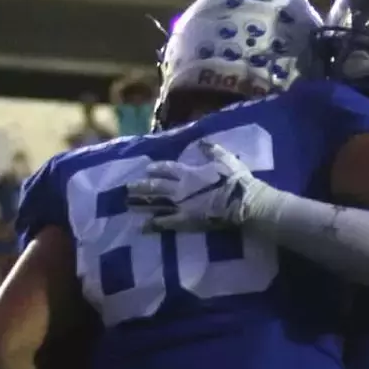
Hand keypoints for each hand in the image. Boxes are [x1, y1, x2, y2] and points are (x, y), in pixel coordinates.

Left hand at [125, 142, 270, 231]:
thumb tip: (203, 141)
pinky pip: (165, 223)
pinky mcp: (185, 221)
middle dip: (141, 187)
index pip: (168, 168)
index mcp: (189, 172)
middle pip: (156, 186)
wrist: (241, 203)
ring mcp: (180, 205)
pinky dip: (153, 225)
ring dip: (141, 204)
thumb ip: (212, 150)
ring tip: (128, 204)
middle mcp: (180, 188)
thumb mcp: (226, 159)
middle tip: (127, 188)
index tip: (147, 168)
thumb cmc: (235, 180)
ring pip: (155, 204)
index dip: (157, 168)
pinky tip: (142, 227)